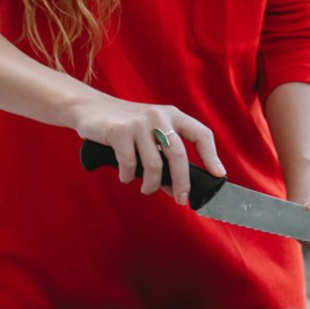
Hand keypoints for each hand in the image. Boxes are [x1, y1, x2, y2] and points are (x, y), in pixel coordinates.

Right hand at [73, 96, 225, 204]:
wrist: (90, 109)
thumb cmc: (125, 126)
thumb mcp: (150, 135)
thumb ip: (164, 156)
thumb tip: (176, 188)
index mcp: (173, 115)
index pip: (201, 134)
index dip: (212, 156)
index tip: (219, 175)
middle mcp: (159, 116)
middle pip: (179, 155)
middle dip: (182, 182)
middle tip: (181, 199)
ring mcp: (139, 122)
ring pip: (154, 165)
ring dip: (151, 184)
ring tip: (146, 189)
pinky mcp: (120, 130)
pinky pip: (130, 164)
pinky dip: (129, 177)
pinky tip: (126, 176)